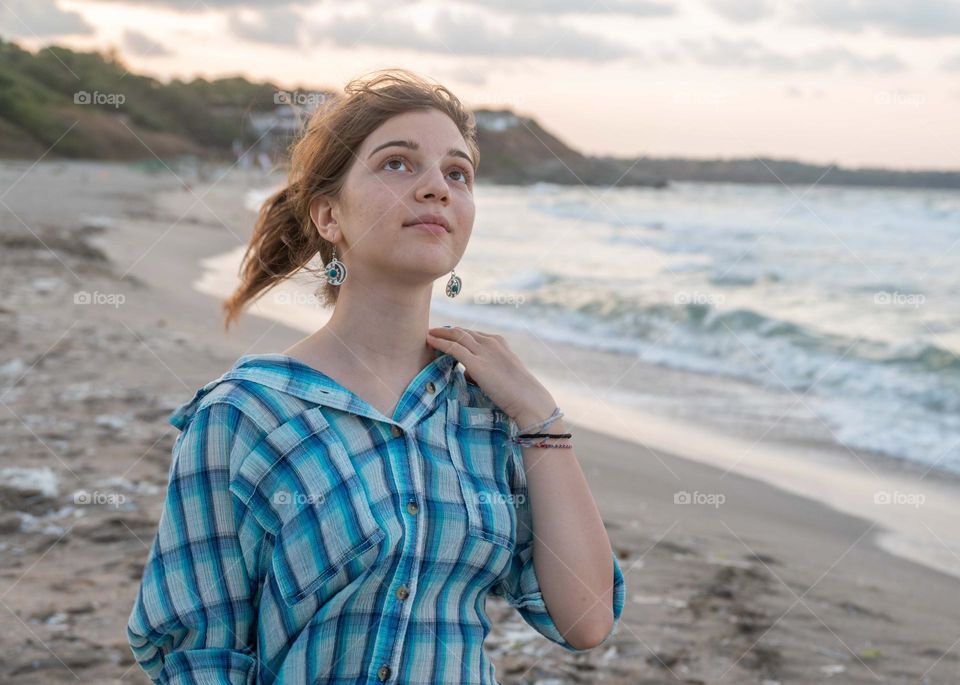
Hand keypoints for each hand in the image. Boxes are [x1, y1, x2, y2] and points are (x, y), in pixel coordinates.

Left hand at [426, 326, 555, 424]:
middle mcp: (490, 342)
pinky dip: (439, 342)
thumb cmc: (517, 391)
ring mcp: (484, 351)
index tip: (445, 335)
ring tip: (427, 333)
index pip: (472, 334)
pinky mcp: (477, 364)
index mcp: (498, 342)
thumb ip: (484, 368)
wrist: (528, 399)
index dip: (456, 333)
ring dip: (440, 333)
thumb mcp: (501, 372)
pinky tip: (429, 341)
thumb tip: (466, 373)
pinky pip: (453, 348)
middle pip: (462, 332)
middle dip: (445, 331)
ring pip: (456, 336)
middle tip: (432, 331)